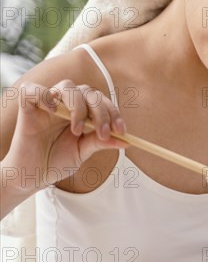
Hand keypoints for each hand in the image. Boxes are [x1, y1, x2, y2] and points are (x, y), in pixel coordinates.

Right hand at [4, 81, 127, 189]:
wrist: (33, 176)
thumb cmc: (57, 162)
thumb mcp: (83, 151)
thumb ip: (101, 142)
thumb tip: (126, 141)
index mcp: (80, 111)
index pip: (100, 101)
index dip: (113, 112)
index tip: (121, 131)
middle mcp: (65, 103)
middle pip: (88, 91)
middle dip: (101, 112)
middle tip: (104, 133)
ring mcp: (46, 103)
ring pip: (67, 86)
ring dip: (78, 106)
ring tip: (77, 130)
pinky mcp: (27, 107)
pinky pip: (34, 90)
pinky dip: (45, 96)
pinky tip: (53, 112)